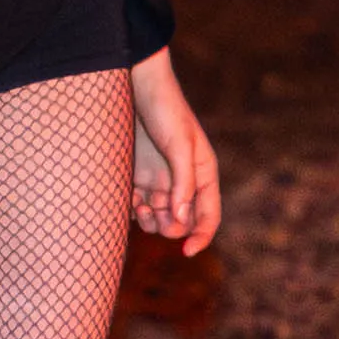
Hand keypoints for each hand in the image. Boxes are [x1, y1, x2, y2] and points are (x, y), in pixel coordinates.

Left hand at [128, 48, 219, 255]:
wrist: (135, 85)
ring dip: (150, 222)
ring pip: (159, 219)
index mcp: (203, 174)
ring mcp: (160, 180)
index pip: (209, 216)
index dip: (202, 237)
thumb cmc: (165, 110)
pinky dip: (133, 210)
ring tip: (139, 206)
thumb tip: (182, 220)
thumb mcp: (179, 145)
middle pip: (182, 222)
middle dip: (171, 226)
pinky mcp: (137, 177)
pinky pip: (138, 208)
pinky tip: (128, 198)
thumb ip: (183, 183)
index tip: (187, 252)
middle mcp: (183, 182)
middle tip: (154, 212)